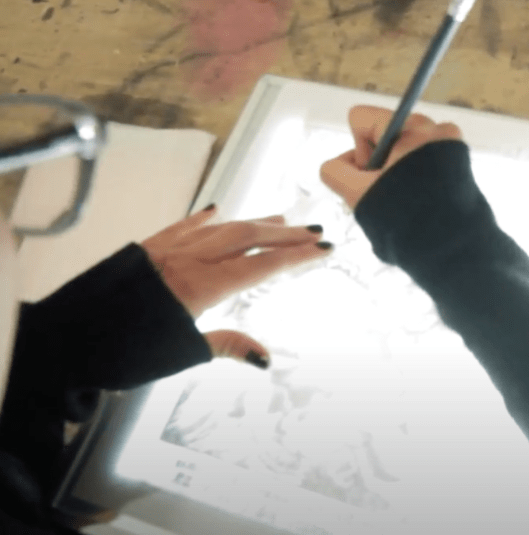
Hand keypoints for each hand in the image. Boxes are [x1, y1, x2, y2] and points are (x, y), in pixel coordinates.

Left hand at [141, 208, 332, 366]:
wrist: (67, 337)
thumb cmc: (123, 351)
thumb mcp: (181, 353)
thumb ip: (226, 346)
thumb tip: (267, 357)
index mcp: (201, 287)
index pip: (260, 266)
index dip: (295, 257)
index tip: (323, 249)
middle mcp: (187, 261)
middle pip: (246, 238)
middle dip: (284, 234)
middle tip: (314, 231)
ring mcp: (166, 250)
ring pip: (220, 229)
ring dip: (253, 223)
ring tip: (281, 219)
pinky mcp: (145, 248)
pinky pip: (182, 226)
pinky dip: (204, 218)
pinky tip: (216, 210)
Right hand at [320, 105, 462, 208]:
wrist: (454, 248)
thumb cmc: (407, 220)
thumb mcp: (357, 194)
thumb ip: (335, 171)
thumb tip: (338, 165)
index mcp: (411, 127)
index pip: (362, 119)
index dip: (357, 151)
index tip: (371, 177)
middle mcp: (433, 128)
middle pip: (384, 136)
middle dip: (379, 164)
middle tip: (389, 194)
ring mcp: (450, 143)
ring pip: (403, 151)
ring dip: (397, 172)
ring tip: (407, 201)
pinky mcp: (460, 162)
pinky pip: (424, 160)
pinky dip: (417, 177)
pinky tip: (421, 200)